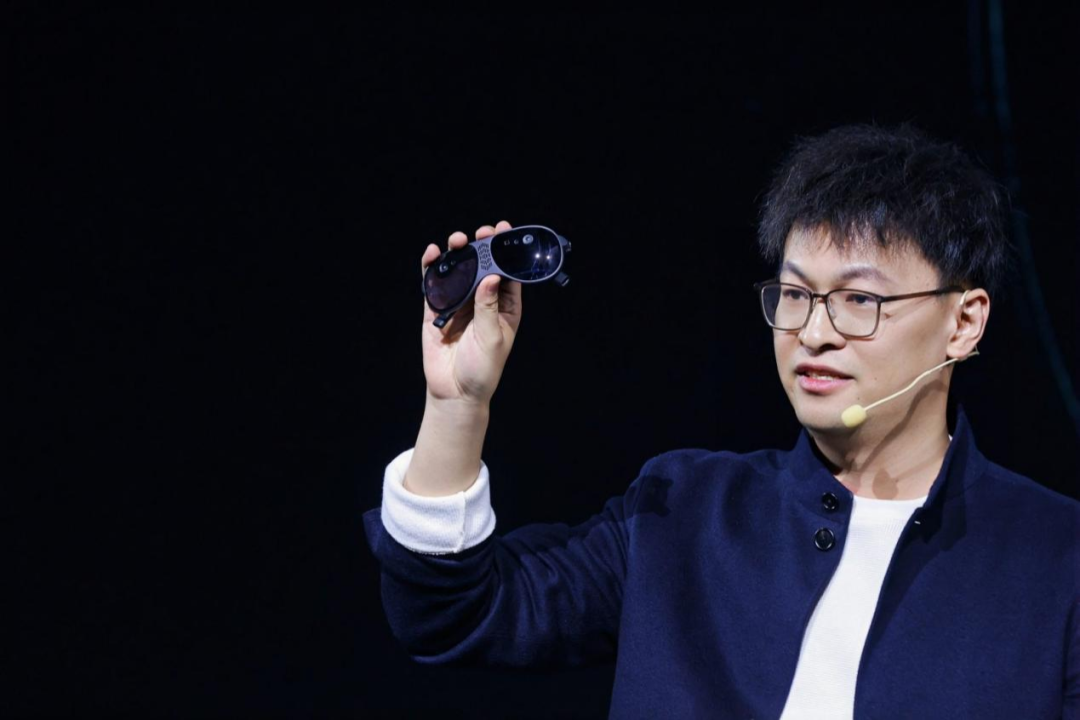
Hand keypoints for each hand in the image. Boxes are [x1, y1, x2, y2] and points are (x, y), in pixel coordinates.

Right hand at [420, 221, 522, 406]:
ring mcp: (458, 304)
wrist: (455, 393)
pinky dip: (432, 267)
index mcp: (504, 307)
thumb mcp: (492, 339)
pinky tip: (433, 254)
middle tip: (480, 234)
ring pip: (458, 270)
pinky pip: (434, 284)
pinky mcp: (436, 310)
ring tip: (457, 241)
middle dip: (480, 247)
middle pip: (482, 266)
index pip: (507, 273)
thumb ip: (489, 307)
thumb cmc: (482, 371)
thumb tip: (492, 277)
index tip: (503, 231)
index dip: (505, 251)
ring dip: (457, 252)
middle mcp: (482, 301)